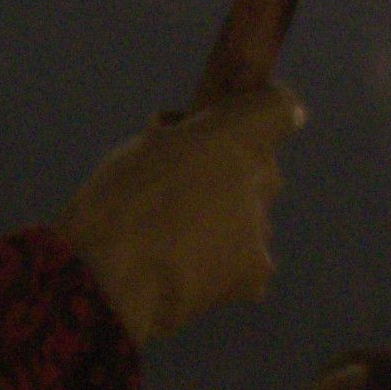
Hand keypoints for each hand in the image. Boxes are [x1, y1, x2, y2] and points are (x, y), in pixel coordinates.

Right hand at [57, 87, 300, 347]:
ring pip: (247, 214)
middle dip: (225, 174)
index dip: (257, 111)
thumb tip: (187, 134)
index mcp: (230, 134)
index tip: (230, 120)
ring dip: (220, 220)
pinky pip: (243, 257)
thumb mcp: (140, 149)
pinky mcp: (257, 271)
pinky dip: (219, 262)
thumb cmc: (113, 208)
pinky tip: (180, 269)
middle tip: (178, 190)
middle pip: (257, 165)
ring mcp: (261, 226)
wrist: (111, 282)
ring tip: (170, 239)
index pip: (279, 107)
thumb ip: (181, 135)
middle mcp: (260, 174)